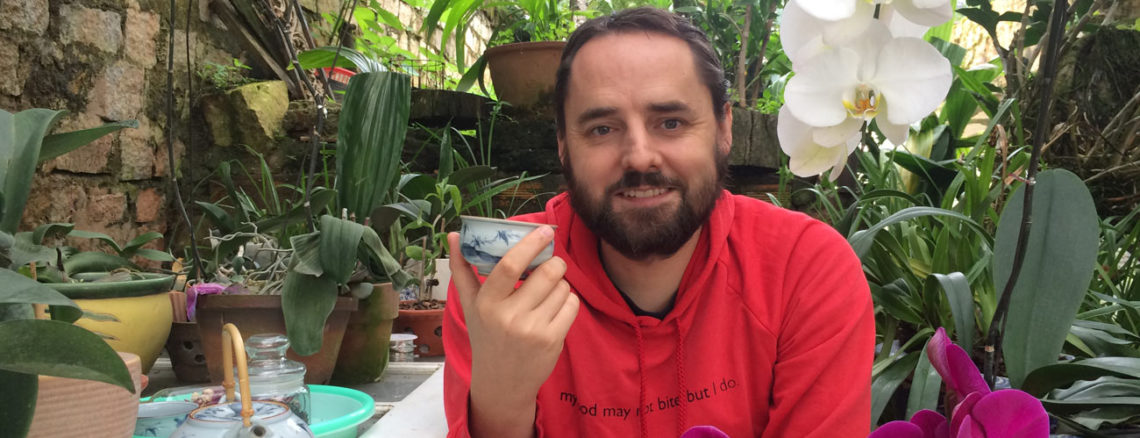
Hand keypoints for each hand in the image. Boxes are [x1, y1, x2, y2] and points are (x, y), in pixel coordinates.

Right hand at [448, 226, 579, 437]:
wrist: (500, 381)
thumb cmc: (486, 335)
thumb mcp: (470, 305)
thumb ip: (462, 269)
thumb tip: (453, 235)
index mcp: (487, 303)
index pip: (509, 265)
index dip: (530, 244)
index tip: (544, 230)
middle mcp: (509, 317)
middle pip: (547, 273)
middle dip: (555, 263)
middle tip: (552, 264)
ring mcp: (533, 330)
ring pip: (563, 288)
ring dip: (561, 284)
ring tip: (548, 294)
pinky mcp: (552, 341)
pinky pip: (572, 305)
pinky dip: (568, 301)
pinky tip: (555, 309)